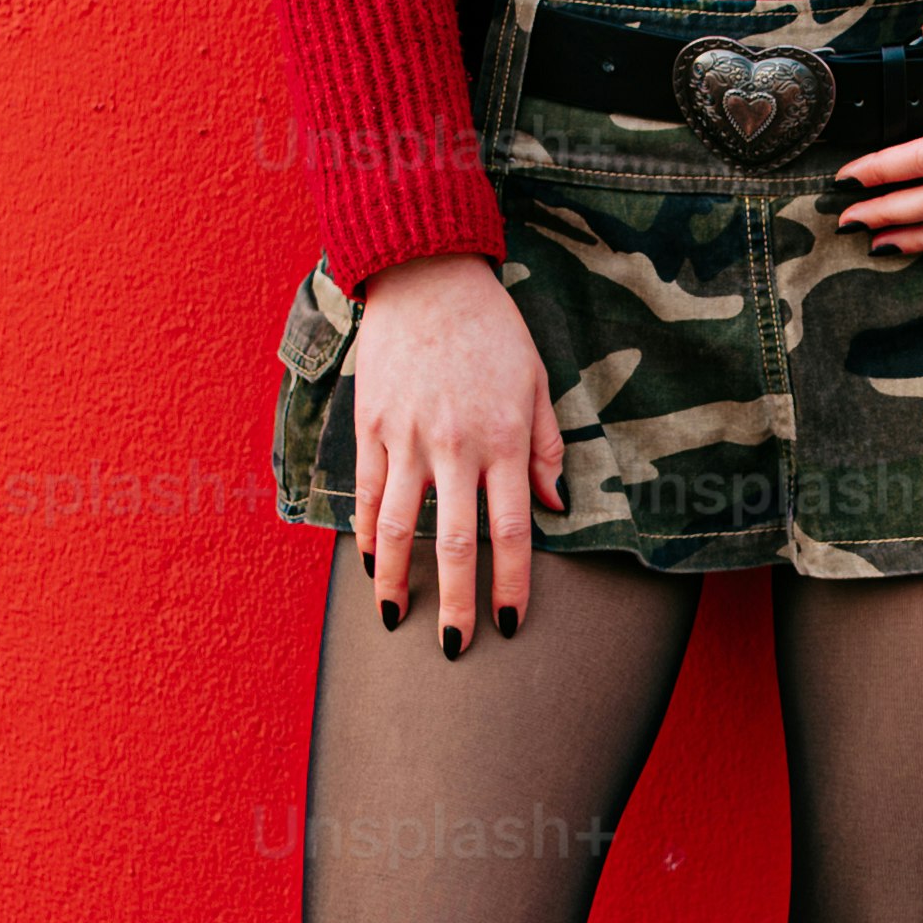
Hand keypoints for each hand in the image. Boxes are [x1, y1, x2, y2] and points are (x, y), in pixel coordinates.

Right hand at [347, 253, 568, 653]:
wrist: (427, 273)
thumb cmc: (491, 327)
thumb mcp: (536, 378)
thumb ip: (547, 445)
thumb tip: (555, 506)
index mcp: (505, 436)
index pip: (512, 530)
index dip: (512, 584)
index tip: (510, 622)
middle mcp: (456, 445)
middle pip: (454, 544)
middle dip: (456, 604)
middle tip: (457, 648)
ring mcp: (408, 436)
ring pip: (400, 528)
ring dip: (398, 582)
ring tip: (398, 620)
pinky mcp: (372, 424)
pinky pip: (369, 492)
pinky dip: (368, 534)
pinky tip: (372, 564)